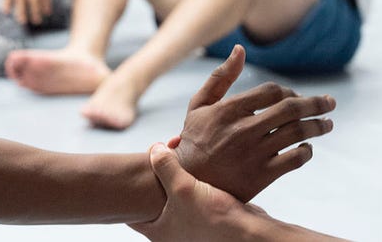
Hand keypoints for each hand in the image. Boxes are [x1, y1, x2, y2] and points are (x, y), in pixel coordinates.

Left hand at [129, 143, 269, 241]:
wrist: (249, 232)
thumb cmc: (214, 218)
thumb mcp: (182, 188)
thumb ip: (165, 166)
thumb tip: (154, 149)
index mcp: (158, 232)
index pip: (133, 210)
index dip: (132, 187)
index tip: (136, 168)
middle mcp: (172, 232)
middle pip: (155, 197)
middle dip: (157, 173)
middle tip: (162, 152)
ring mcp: (189, 225)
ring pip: (175, 194)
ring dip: (177, 173)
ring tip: (180, 151)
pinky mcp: (207, 218)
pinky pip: (193, 195)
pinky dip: (193, 180)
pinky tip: (200, 163)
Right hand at [174, 45, 336, 201]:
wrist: (187, 182)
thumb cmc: (195, 140)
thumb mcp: (199, 105)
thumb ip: (220, 77)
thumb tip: (240, 50)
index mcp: (229, 109)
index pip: (272, 91)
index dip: (290, 91)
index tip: (297, 96)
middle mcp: (243, 130)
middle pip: (291, 110)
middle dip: (316, 104)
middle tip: (330, 103)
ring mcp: (253, 154)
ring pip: (297, 134)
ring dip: (318, 126)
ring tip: (328, 124)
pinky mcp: (260, 177)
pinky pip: (294, 160)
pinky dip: (306, 152)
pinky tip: (307, 147)